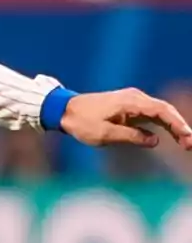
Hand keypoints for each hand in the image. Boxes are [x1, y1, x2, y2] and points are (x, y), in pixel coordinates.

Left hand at [62, 89, 191, 149]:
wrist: (63, 110)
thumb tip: (154, 140)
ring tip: (186, 143)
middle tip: (190, 145)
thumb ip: (131, 137)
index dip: (177, 124)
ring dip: (173, 126)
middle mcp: (134, 97)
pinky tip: (171, 136)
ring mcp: (132, 101)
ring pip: (160, 112)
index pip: (161, 111)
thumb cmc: (81, 123)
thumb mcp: (104, 134)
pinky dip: (163, 124)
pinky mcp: (128, 107)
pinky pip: (151, 114)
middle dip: (180, 126)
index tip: (187, 136)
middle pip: (164, 110)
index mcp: (129, 102)